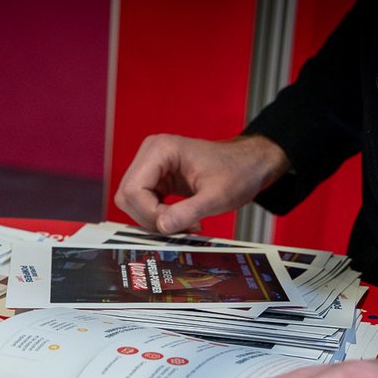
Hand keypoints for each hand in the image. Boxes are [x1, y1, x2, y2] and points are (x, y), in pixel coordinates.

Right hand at [115, 134, 290, 233]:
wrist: (250, 165)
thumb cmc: (238, 172)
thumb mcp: (216, 196)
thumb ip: (188, 212)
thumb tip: (162, 227)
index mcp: (160, 150)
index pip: (134, 190)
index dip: (150, 214)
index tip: (176, 225)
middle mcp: (150, 154)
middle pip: (127, 197)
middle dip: (150, 218)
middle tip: (179, 227)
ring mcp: (151, 165)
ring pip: (132, 202)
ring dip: (154, 219)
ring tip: (184, 224)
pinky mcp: (155, 178)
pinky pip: (143, 203)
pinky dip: (158, 217)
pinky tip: (180, 219)